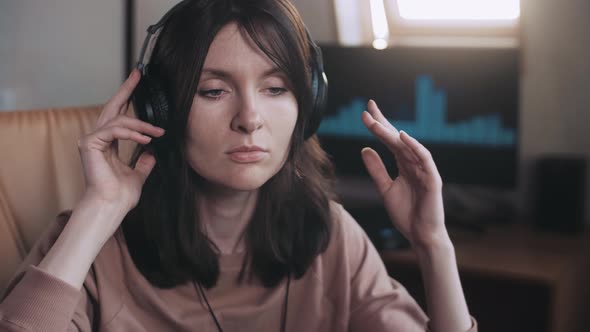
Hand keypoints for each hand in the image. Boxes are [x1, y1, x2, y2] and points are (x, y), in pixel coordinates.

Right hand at [77, 69, 164, 216]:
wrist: (112, 206)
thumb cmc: (121, 195)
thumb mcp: (139, 174)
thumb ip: (144, 161)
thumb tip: (153, 151)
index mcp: (108, 144)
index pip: (118, 115)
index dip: (127, 97)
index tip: (138, 81)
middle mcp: (97, 138)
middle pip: (113, 107)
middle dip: (127, 89)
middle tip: (139, 74)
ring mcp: (91, 140)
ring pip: (119, 120)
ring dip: (141, 124)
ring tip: (157, 132)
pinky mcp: (90, 143)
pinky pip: (114, 129)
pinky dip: (132, 132)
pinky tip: (146, 138)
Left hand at [360, 100, 447, 248]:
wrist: (421, 235)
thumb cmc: (407, 213)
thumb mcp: (385, 189)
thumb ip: (376, 170)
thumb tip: (365, 149)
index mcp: (404, 165)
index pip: (390, 141)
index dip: (380, 125)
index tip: (365, 112)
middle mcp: (414, 163)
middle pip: (397, 139)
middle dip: (383, 124)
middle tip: (368, 109)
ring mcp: (424, 170)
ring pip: (407, 147)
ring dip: (391, 133)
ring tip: (376, 123)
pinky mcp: (432, 179)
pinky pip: (424, 159)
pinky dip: (415, 147)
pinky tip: (403, 136)